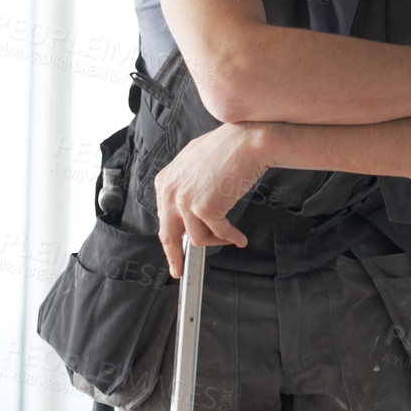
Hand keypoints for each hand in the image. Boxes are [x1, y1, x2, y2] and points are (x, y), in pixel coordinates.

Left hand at [153, 123, 267, 278]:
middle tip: (180, 269)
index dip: (171, 238)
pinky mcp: (205, 208)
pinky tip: (240, 238)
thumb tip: (190, 212)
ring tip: (230, 237)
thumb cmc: (228, 148)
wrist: (247, 141)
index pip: (163, 219)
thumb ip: (185, 186)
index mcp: (165, 182)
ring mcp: (186, 201)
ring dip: (216, 241)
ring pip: (197, 238)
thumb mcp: (194, 164)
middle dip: (175, 257)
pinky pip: (219, 234)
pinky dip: (231, 238)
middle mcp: (170, 192)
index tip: (175, 250)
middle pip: (169, 236)